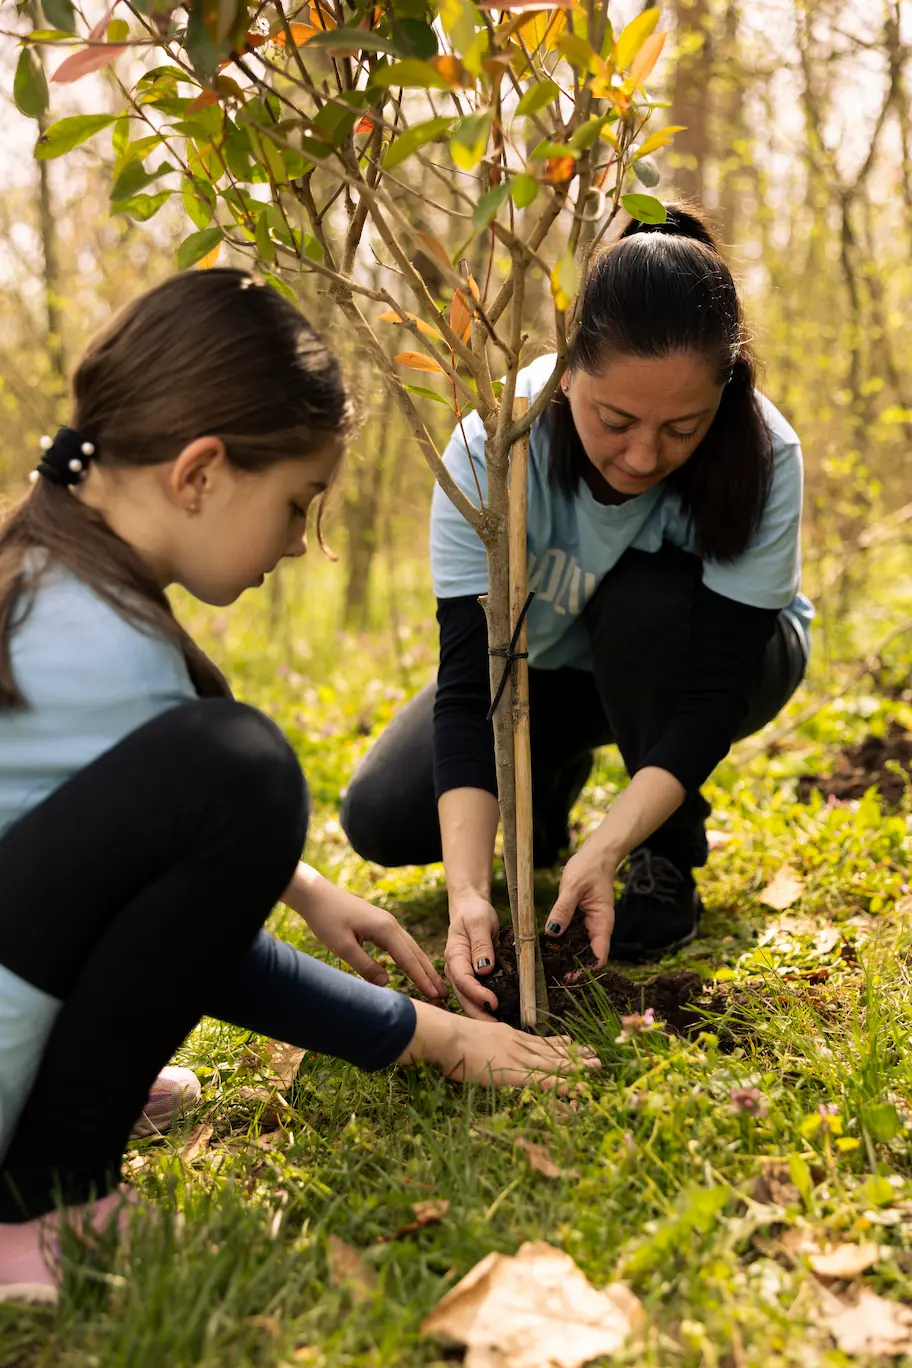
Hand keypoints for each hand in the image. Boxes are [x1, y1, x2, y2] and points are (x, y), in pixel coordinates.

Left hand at [301, 882, 446, 1000]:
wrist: (316, 894)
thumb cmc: (326, 918)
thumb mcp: (342, 946)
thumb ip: (365, 966)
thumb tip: (386, 983)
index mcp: (385, 929)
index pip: (408, 959)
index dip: (422, 979)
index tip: (435, 996)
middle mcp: (391, 924)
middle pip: (416, 952)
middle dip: (429, 973)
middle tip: (443, 994)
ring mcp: (386, 922)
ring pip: (410, 947)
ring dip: (422, 966)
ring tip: (433, 983)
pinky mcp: (379, 923)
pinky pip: (400, 943)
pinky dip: (411, 957)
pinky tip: (412, 966)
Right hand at [399, 1001, 600, 1088]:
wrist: (448, 1037)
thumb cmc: (451, 1040)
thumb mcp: (473, 1036)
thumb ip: (485, 1042)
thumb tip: (485, 1047)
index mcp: (507, 1036)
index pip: (537, 1042)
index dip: (556, 1044)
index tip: (572, 1043)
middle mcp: (518, 1044)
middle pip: (551, 1050)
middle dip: (574, 1054)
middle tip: (595, 1054)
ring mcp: (518, 1058)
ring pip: (554, 1063)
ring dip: (577, 1066)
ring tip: (596, 1066)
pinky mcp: (515, 1074)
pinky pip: (545, 1080)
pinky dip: (563, 1084)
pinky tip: (577, 1087)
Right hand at [444, 892, 499, 1018]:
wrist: (470, 907)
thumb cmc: (474, 912)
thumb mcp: (479, 922)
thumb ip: (482, 944)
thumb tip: (484, 969)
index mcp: (454, 955)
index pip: (463, 980)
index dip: (477, 994)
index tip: (493, 1003)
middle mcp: (455, 968)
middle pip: (463, 996)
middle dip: (478, 1014)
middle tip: (496, 1028)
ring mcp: (461, 973)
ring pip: (467, 999)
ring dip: (480, 1014)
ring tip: (498, 1027)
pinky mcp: (471, 976)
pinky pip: (475, 994)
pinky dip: (483, 1006)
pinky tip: (497, 1015)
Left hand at [544, 836, 615, 969]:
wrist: (595, 856)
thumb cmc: (589, 868)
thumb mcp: (573, 886)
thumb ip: (563, 909)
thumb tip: (552, 932)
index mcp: (603, 923)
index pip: (599, 956)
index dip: (586, 971)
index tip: (569, 978)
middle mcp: (597, 928)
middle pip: (588, 957)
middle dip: (573, 969)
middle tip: (552, 977)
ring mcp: (588, 925)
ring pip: (578, 948)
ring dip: (567, 958)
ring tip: (547, 968)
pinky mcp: (579, 920)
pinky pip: (571, 936)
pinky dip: (562, 944)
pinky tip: (548, 949)